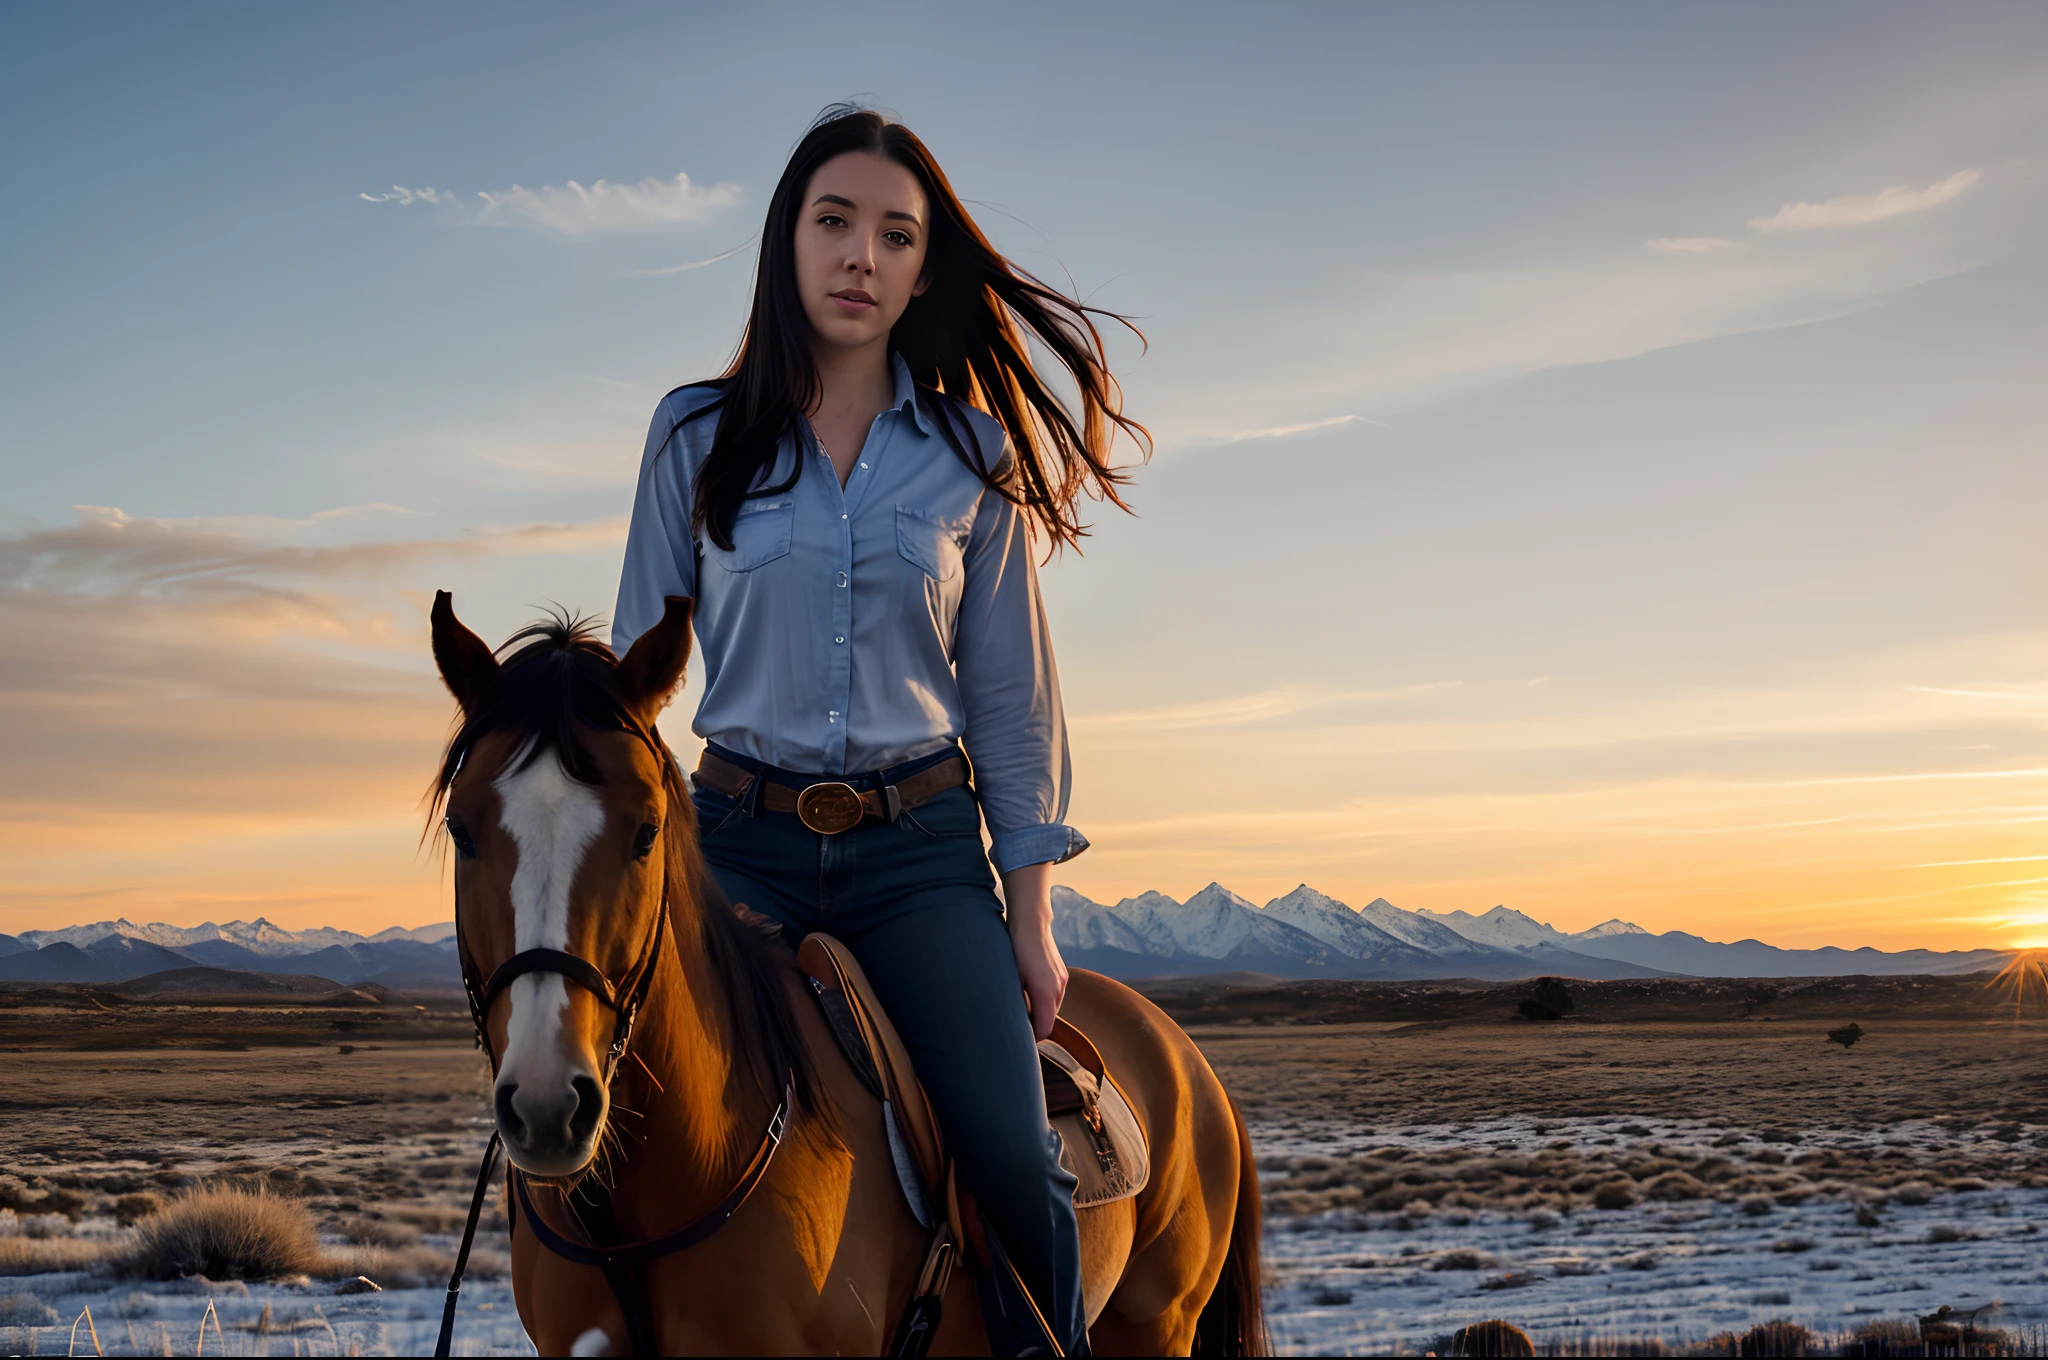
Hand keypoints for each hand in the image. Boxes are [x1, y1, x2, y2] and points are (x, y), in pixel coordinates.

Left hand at [1001, 861, 1067, 1041]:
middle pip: (1050, 1019)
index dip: (1033, 1039)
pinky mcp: (1062, 972)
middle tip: (1017, 1027)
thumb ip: (1016, 1002)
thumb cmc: (1016, 950)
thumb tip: (1013, 1020)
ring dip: (1040, 1011)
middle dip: (1036, 1025)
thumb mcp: (1011, 979)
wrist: (1031, 923)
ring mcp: (1063, 979)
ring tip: (1022, 1008)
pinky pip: (1055, 994)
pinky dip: (1045, 999)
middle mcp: (1059, 989)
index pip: (1045, 1028)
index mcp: (1045, 994)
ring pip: (1053, 1006)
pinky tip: (1029, 992)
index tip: (1021, 1043)